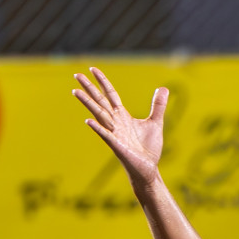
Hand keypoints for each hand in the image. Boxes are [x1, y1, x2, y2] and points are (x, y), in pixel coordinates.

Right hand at [73, 67, 168, 196]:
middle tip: (76, 75)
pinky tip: (88, 121)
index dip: (103, 82)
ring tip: (75, 91)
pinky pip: (106, 135)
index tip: (93, 69)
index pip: (110, 94)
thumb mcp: (156, 122)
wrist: (149, 169)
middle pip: (100, 101)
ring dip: (88, 103)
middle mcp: (115, 122)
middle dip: (89, 88)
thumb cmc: (149, 148)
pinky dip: (98, 128)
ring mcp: (114, 133)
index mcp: (123, 116)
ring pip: (99, 115)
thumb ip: (158, 106)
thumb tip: (163, 88)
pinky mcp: (117, 146)